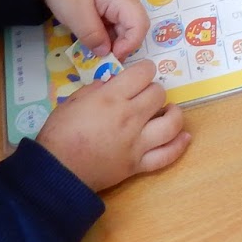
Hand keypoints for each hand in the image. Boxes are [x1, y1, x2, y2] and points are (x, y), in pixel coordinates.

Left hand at [33, 0, 148, 58]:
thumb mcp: (76, 14)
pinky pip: (114, 19)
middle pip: (134, 25)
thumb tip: (106, 54)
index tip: (109, 57)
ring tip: (92, 48)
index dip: (129, 45)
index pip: (140, 25)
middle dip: (120, 44)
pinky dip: (105, 31)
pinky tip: (91, 36)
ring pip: (124, 24)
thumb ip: (93, 36)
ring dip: (111, 39)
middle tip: (99, 58)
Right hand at [36, 59, 188, 192]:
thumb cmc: (59, 134)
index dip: (144, 70)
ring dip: (173, 113)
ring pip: (171, 123)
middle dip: (153, 90)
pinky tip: (185, 136)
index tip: (140, 74)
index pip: (143, 73)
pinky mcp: (138, 164)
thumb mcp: (72, 100)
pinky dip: (179, 145)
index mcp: (112, 99)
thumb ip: (96, 89)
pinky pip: (166, 155)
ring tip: (168, 111)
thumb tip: (114, 83)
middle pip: (158, 94)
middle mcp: (130, 117)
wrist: (57, 172)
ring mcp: (137, 142)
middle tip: (144, 95)